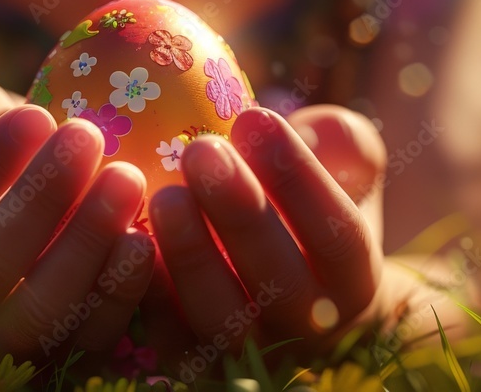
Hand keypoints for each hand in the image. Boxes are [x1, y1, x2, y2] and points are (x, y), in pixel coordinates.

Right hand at [0, 78, 155, 362]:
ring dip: (87, 239)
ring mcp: (4, 347)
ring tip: (126, 176)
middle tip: (87, 136)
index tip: (35, 115)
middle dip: (42, 197)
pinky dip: (120, 289)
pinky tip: (144, 238)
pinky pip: (92, 334)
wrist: (43, 235)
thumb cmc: (6, 176)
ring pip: (43, 308)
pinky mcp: (63, 362)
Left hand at [148, 105, 389, 367]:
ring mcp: (249, 353)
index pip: (336, 233)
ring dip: (190, 256)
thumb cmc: (311, 217)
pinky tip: (127, 236)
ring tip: (164, 194)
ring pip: (220, 318)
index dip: (299, 178)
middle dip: (239, 213)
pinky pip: (168, 336)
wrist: (292, 303)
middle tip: (200, 150)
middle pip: (279, 282)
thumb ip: (345, 147)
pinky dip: (147, 292)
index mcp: (353, 280)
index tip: (255, 116)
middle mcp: (306, 328)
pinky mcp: (193, 363)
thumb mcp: (346, 177)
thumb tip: (320, 128)